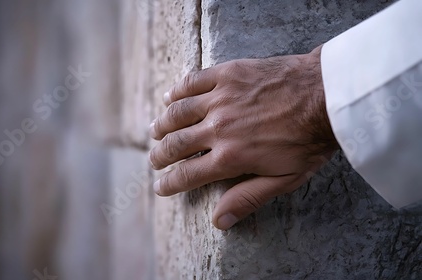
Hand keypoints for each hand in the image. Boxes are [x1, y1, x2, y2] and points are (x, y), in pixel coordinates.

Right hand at [149, 45, 338, 229]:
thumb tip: (219, 221)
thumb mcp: (284, 179)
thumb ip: (247, 198)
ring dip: (162, 124)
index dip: (169, 183)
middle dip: (160, 155)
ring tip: (154, 131)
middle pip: (176, 144)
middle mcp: (218, 128)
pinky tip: (169, 97)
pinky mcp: (227, 75)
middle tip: (154, 160)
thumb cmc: (310, 140)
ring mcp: (221, 98)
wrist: (328, 95)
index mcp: (231, 157)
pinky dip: (176, 91)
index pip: (187, 174)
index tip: (159, 186)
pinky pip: (192, 82)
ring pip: (177, 113)